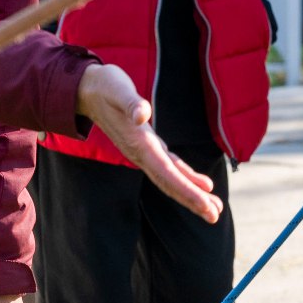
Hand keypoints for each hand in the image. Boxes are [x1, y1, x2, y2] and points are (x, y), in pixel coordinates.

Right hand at [76, 63, 223, 221]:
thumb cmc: (105, 86)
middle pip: (170, 184)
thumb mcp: (119, 89)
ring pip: (171, 179)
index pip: (167, 174)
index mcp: (139, 144)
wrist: (87, 89)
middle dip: (192, 200)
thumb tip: (142, 115)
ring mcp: (145, 152)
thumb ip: (131, 103)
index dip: (187, 191)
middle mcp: (142, 154)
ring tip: (213, 208)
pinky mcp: (148, 146)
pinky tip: (202, 184)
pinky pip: (170, 167)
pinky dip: (186, 177)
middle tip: (215, 216)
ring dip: (192, 194)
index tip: (205, 205)